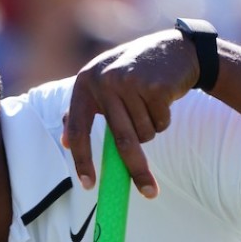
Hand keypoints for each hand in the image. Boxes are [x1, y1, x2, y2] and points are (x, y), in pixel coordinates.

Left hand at [62, 30, 198, 196]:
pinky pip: (160, 123)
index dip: (83, 160)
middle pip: (121, 140)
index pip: (78, 129)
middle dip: (136, 170)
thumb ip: (85, 109)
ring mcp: (130, 81)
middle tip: (149, 193)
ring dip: (151, 129)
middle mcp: (104, 81)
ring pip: (144, 134)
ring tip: (150, 106)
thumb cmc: (134, 71)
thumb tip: (65, 143)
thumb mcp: (103, 82)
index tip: (88, 186)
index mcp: (85, 82)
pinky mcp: (155, 85)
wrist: (175, 48)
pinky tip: (163, 98)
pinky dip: (164, 119)